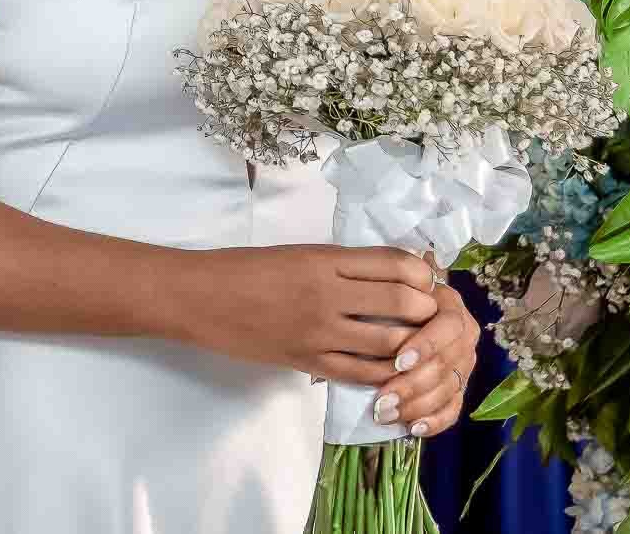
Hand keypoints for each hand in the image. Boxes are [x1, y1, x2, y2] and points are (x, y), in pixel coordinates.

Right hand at [172, 244, 438, 381]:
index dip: (422, 274)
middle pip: (402, 302)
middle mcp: (328, 293)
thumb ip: (341, 265)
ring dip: (412, 347)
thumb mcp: (297, 253)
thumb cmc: (244, 268)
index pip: (395, 263)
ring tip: (418, 347)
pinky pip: (360, 373)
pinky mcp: (307, 360)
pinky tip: (393, 373)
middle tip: (430, 316)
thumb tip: (390, 274)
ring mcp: (318, 331)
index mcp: (325, 259)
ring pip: (389, 343)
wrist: (199, 297)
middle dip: (426, 311)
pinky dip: (384, 375)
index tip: (425, 281)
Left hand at [373, 280, 479, 438]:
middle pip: (446, 364)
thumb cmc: (389, 297)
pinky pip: (453, 409)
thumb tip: (378, 310)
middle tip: (382, 400)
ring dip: (416, 406)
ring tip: (385, 415)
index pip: (448, 326)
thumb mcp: (390, 287)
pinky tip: (413, 428)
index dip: (426, 345)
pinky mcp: (460, 387)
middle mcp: (463, 335)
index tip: (398, 361)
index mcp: (451, 306)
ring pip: (448, 389)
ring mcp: (464, 363)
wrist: (399, 307)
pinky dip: (435, 421)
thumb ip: (392, 296)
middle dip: (413, 385)